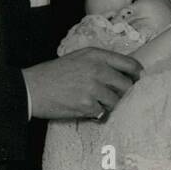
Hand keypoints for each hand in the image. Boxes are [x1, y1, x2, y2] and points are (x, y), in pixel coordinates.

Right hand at [23, 48, 140, 120]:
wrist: (32, 89)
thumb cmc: (53, 74)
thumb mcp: (77, 58)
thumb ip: (98, 62)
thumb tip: (121, 73)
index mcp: (95, 55)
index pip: (128, 63)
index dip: (136, 73)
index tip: (138, 78)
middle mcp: (97, 69)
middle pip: (126, 85)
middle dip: (122, 92)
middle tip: (113, 95)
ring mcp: (93, 88)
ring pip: (115, 101)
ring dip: (108, 105)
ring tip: (93, 102)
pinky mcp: (88, 105)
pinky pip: (103, 113)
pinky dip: (96, 114)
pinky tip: (85, 109)